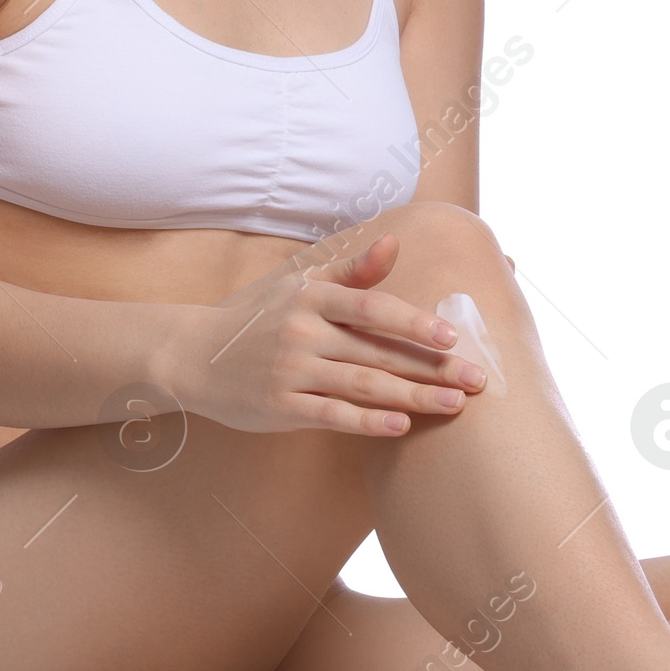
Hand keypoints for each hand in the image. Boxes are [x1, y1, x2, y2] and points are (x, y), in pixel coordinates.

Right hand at [165, 233, 489, 435]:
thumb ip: (350, 271)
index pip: (373, 309)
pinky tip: (400, 426)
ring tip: (454, 404)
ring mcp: (290, 370)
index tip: (453, 336)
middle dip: (432, 367)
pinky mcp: (280, 407)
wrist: (192, 354)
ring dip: (413, 396)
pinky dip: (367, 421)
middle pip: (378, 351)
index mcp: (311, 296)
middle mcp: (302, 331)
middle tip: (477, 380)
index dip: (414, 323)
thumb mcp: (298, 284)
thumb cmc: (256, 318)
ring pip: (363, 384)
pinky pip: (332, 415)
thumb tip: (395, 244)